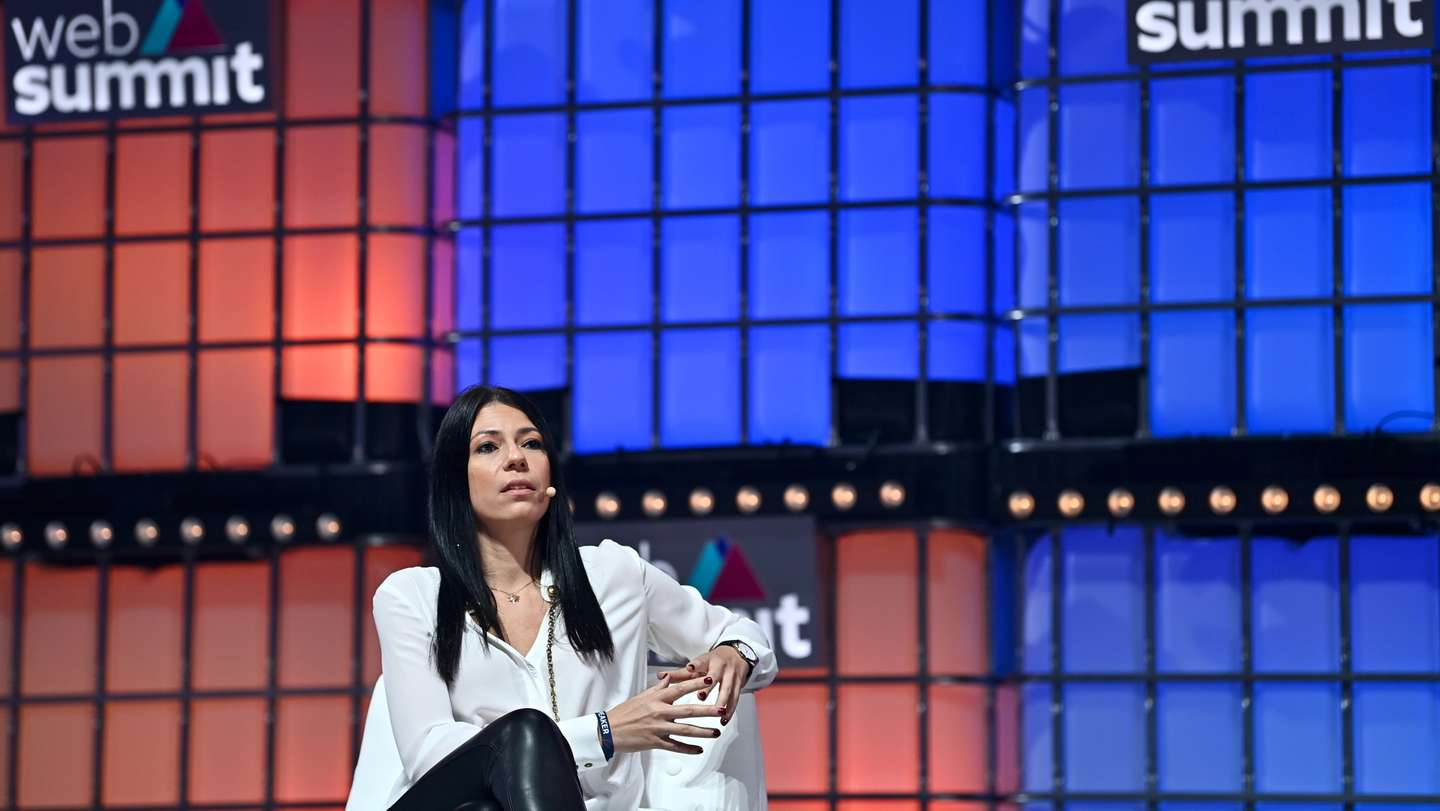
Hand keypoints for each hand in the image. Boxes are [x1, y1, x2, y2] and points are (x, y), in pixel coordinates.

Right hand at [606, 674, 724, 754]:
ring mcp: (658, 728)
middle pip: (688, 710)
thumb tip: (669, 677)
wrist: (609, 731)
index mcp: (657, 698)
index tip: (711, 679)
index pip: (681, 688)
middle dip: (707, 710)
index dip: (697, 683)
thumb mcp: (642, 696)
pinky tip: (699, 750)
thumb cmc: (625, 712)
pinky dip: (688, 749)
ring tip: (716, 732)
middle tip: (721, 710)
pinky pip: (675, 746)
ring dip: (702, 732)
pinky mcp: (655, 742)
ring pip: (685, 730)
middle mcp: (659, 712)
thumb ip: (658, 688)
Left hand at [657, 646, 751, 725]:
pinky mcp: (739, 684)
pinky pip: (735, 698)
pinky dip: (730, 709)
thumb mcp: (698, 664)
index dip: (696, 665)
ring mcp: (731, 675)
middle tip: (701, 696)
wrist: (736, 655)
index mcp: (708, 660)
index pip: (701, 661)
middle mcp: (721, 667)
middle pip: (715, 676)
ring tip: (716, 714)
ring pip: (727, 689)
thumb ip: (680, 673)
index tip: (690, 667)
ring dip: (722, 702)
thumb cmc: (713, 661)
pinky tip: (724, 719)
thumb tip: (660, 676)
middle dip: (709, 687)